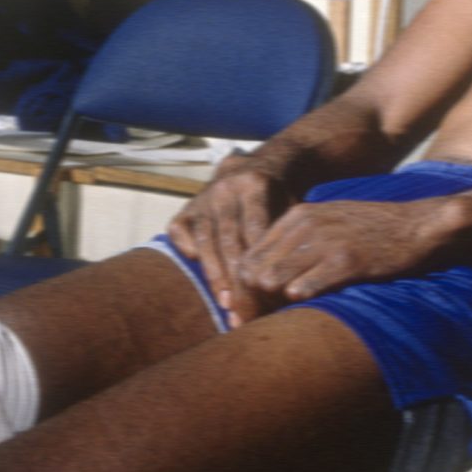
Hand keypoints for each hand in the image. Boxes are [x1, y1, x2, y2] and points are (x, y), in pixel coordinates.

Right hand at [167, 152, 289, 324]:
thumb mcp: (290, 207)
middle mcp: (225, 190)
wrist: (258, 165)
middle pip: (228, 239)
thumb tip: (292, 282)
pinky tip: (197, 269)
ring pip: (205, 238)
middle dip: (235, 276)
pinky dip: (185, 248)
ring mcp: (204, 198)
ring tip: (224, 301)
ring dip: (213, 273)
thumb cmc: (278, 198)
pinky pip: (179, 229)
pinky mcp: (188, 206)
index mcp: (254, 186)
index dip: (258, 262)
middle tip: (244, 307)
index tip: (264, 292)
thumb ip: (287, 236)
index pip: (254, 230)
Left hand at [229, 196, 464, 304]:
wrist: (418, 225)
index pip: (247, 256)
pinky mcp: (346, 262)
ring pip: (270, 280)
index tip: (247, 312)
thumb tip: (262, 278)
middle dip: (250, 302)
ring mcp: (324, 242)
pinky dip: (298, 304)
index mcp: (295, 216)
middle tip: (258, 324)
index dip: (242, 290)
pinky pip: (303, 288)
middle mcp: (304, 226)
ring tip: (280, 321)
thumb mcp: (327, 224)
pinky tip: (307, 311)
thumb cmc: (371, 232)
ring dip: (271, 307)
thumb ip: (294, 245)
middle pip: (251, 271)